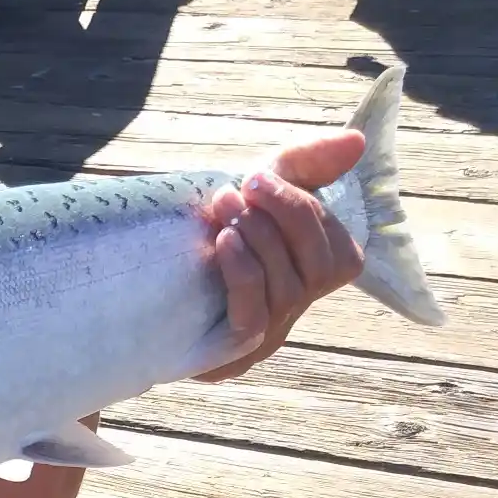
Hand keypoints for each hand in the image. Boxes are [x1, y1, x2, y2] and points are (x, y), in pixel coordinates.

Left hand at [197, 131, 366, 381]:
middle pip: (320, 267)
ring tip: (224, 205)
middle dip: (286, 216)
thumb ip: (306, 165)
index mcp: (309, 277)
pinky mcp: (234, 356)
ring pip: (287, 289)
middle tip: (244, 185)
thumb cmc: (208, 233)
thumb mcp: (257, 191)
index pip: (340, 249)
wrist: (141, 287)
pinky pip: (254, 318)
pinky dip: (244, 274)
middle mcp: (295, 310)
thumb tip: (356, 141)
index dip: (308, 209)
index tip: (260, 177)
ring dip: (259, 237)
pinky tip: (224, 243)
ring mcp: (267, 338)